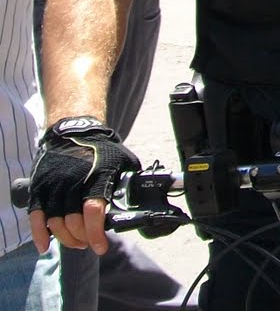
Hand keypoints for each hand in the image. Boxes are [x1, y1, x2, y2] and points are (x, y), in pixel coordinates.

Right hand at [27, 118, 139, 254]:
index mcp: (96, 176)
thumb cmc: (102, 149)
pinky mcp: (39, 187)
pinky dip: (38, 233)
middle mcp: (72, 181)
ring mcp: (53, 185)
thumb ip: (130, 180)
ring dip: (66, 238)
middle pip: (73, 221)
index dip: (96, 233)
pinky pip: (35, 216)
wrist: (73, 131)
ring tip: (76, 242)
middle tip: (89, 243)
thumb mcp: (124, 160)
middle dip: (82, 238)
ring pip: (55, 222)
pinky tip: (44, 245)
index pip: (93, 210)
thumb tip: (145, 198)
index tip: (100, 247)